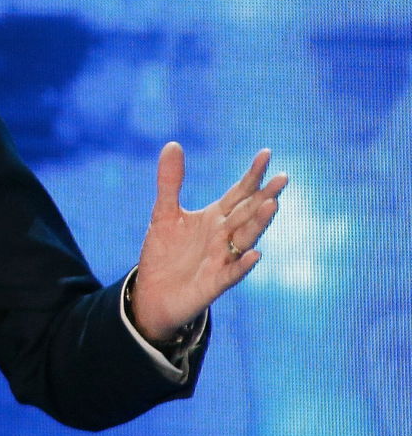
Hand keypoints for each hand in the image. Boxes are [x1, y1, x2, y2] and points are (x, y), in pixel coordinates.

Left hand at [131, 142, 287, 342]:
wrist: (151, 292)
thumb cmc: (164, 253)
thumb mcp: (164, 213)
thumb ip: (170, 182)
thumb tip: (173, 143)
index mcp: (215, 218)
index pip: (239, 193)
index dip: (252, 175)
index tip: (266, 153)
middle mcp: (224, 237)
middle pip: (248, 213)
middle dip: (264, 196)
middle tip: (283, 178)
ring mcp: (222, 259)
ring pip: (245, 239)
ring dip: (258, 223)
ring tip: (272, 205)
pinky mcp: (214, 283)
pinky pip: (232, 273)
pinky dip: (243, 264)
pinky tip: (254, 254)